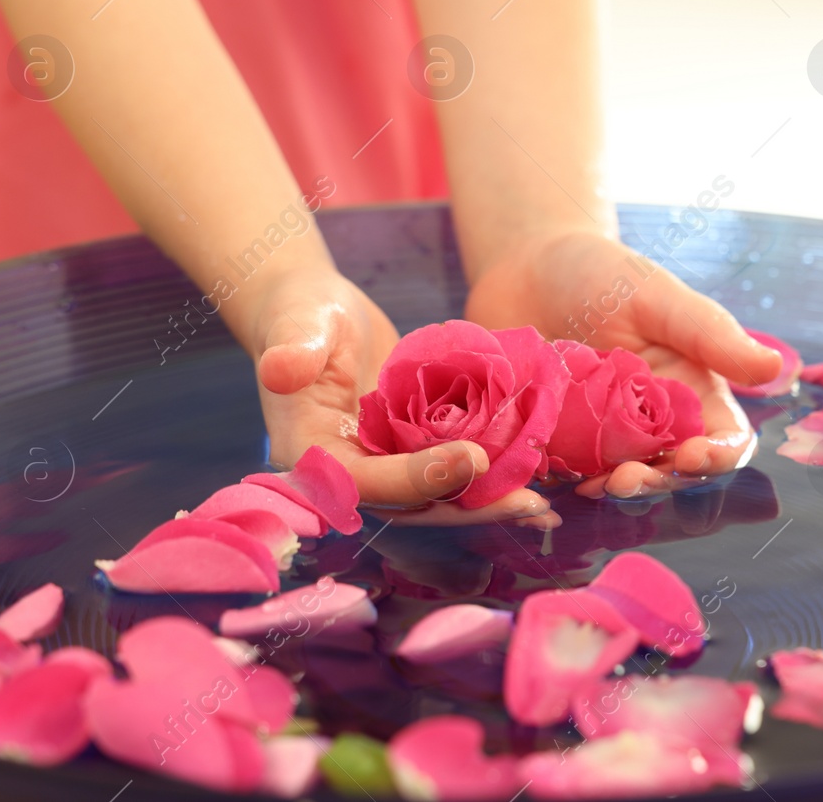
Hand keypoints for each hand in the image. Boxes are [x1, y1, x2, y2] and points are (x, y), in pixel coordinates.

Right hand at [247, 263, 559, 528]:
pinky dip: (488, 481)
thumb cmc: (304, 312)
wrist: (317, 315)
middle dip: (469, 508)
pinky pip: (449, 476)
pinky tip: (537, 477)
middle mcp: (345, 477)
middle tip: (531, 504)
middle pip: (410, 507)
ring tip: (543, 504)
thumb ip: (293, 347)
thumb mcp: (300, 321)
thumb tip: (279, 370)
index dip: (418, 478)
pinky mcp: (408, 457)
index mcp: (310, 456)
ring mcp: (380, 471)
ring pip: (436, 500)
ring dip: (487, 504)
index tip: (473, 459)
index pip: (366, 482)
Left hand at [464, 230, 783, 498]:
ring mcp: (603, 437)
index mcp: (692, 390)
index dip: (716, 459)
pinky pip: (563, 475)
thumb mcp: (658, 297)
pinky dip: (559, 486)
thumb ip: (712, 335)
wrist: (525, 263)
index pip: (723, 440)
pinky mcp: (555, 441)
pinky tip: (546, 483)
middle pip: (672, 472)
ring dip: (610, 492)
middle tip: (625, 480)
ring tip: (588, 486)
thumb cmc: (601, 272)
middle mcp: (653, 422)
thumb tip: (775, 368)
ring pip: (620, 481)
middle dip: (656, 484)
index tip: (692, 457)